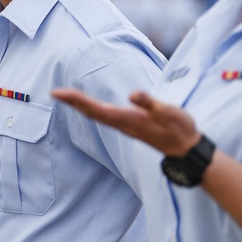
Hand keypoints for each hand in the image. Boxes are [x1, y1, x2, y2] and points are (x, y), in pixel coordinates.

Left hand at [51, 88, 200, 155]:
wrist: (186, 149)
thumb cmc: (178, 128)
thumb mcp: (168, 112)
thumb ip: (151, 103)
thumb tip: (133, 94)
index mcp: (128, 119)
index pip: (96, 108)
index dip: (77, 100)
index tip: (60, 93)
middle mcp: (122, 124)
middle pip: (92, 112)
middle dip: (73, 102)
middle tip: (55, 92)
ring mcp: (125, 126)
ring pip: (97, 115)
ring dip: (81, 105)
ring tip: (66, 96)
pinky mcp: (129, 125)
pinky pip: (105, 116)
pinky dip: (92, 109)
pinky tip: (88, 106)